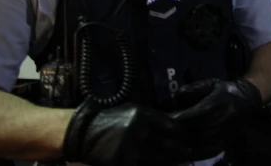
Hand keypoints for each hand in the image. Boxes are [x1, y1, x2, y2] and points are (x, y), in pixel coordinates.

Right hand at [63, 102, 192, 165]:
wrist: (82, 133)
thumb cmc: (110, 119)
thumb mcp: (132, 111)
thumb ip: (152, 119)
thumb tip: (175, 128)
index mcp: (141, 114)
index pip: (171, 126)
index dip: (181, 134)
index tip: (187, 139)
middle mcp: (137, 130)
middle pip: (167, 145)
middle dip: (179, 151)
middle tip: (188, 153)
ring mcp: (129, 148)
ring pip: (157, 159)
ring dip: (169, 162)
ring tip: (179, 161)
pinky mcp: (121, 162)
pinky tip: (160, 165)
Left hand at [169, 78, 262, 153]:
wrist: (248, 102)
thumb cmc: (226, 91)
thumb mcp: (212, 83)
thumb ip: (195, 87)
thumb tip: (178, 93)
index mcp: (221, 101)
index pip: (199, 112)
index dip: (182, 116)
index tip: (166, 117)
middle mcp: (225, 118)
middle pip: (198, 128)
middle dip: (179, 130)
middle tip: (162, 130)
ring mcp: (226, 132)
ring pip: (201, 141)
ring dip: (183, 143)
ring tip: (167, 142)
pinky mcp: (226, 142)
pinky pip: (207, 151)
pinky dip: (193, 153)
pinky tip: (181, 153)